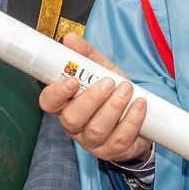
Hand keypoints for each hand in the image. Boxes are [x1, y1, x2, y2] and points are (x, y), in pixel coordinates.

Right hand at [36, 34, 151, 163]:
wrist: (137, 116)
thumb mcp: (101, 70)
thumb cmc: (112, 92)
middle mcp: (74, 126)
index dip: (57, 92)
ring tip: (127, 90)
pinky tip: (140, 105)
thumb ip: (86, 55)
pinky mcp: (111, 150)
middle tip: (109, 82)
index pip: (48, 102)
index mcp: (65, 104)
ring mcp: (92, 141)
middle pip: (72, 118)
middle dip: (92, 99)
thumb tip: (71, 38)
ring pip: (96, 130)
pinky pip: (119, 139)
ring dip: (114, 108)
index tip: (72, 80)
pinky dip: (132, 120)